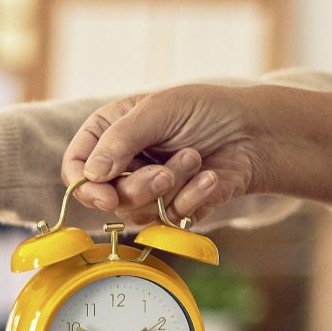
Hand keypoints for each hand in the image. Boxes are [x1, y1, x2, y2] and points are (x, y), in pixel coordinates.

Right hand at [61, 84, 273, 222]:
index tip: (105, 195)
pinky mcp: (169, 210)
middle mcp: (121, 164)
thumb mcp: (158, 111)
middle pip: (104, 197)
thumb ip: (120, 140)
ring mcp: (144, 190)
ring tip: (194, 159)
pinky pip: (165, 221)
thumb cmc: (207, 110)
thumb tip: (91, 174)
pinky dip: (189, 200)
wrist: (255, 132)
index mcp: (108, 134)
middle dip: (137, 188)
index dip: (84, 186)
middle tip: (165, 173)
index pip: (76, 167)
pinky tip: (208, 177)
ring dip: (169, 188)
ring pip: (133, 212)